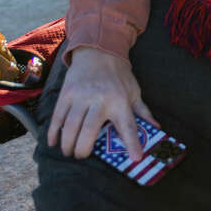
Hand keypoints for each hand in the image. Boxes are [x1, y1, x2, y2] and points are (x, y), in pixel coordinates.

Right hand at [47, 47, 155, 161]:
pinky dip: (54, 132)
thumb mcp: (134, 92)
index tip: (135, 159)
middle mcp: (100, 100)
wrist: (98, 51)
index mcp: (120, 101)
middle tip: (82, 156)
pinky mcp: (66, 94)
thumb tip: (157, 129)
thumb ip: (143, 112)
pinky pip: (57, 117)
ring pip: (70, 126)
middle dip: (84, 149)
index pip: (128, 126)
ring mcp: (81, 97)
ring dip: (68, 143)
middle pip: (89, 131)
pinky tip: (53, 142)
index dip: (132, 143)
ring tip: (69, 152)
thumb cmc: (119, 75)